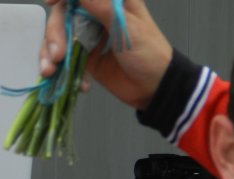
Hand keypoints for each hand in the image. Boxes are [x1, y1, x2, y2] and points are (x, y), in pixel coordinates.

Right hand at [39, 0, 172, 109]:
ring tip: (53, 71)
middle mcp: (96, 14)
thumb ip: (98, 3)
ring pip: (60, 36)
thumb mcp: (124, 24)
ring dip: (52, 53)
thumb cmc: (150, 53)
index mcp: (110, 0)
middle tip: (57, 54)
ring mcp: (91, 36)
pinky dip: (66, 70)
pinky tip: (82, 84)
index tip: (50, 2)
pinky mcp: (88, 58)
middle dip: (54, 33)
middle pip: (63, 14)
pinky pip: (68, 58)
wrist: (157, 89)